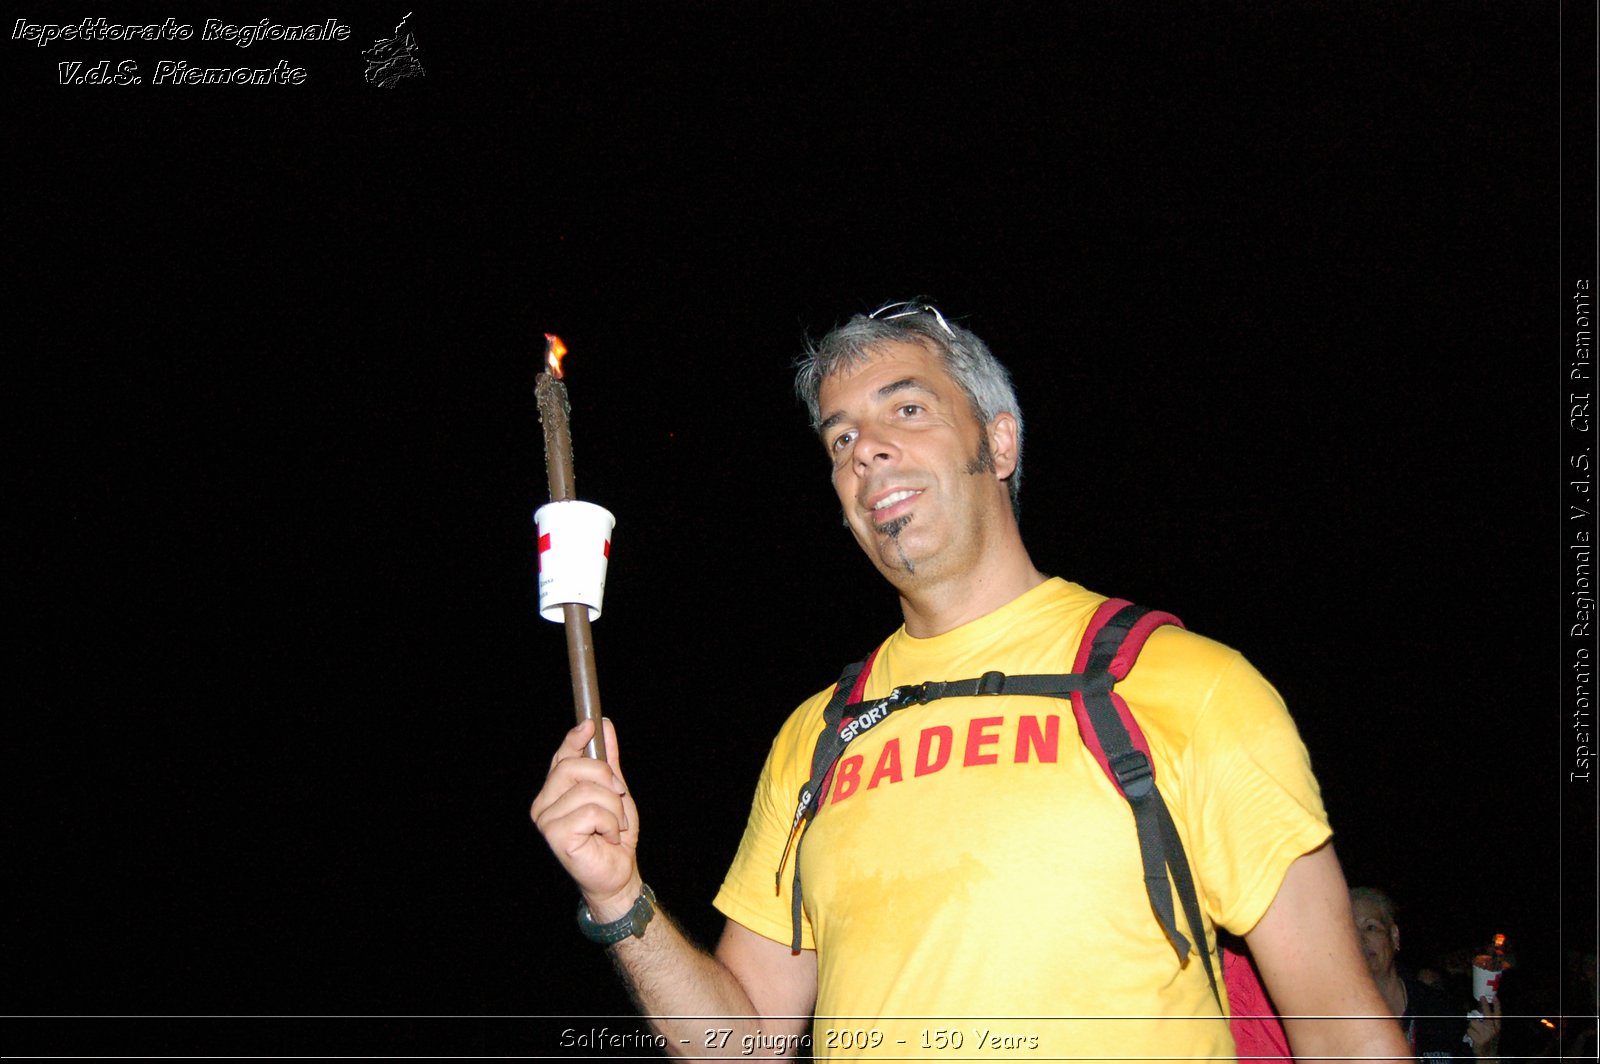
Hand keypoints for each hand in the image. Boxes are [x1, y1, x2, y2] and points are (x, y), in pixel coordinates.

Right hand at [530, 718, 641, 918]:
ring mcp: (546, 820)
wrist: (618, 873)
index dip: (575, 739)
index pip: (562, 756)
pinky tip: (607, 838)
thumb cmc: (613, 834)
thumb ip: (608, 761)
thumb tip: (604, 727)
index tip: (591, 725)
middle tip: (619, 798)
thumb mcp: (615, 791)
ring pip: (588, 791)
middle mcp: (544, 803)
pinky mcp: (555, 835)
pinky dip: (610, 824)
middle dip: (607, 779)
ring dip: (614, 809)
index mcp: (555, 790)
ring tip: (613, 827)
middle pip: (574, 767)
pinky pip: (592, 812)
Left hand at [1466, 995, 1500, 1056]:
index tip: (1495, 997)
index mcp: (1497, 1028)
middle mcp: (1493, 1031)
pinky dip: (1469, 1033)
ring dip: (1471, 1027)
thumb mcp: (1492, 1032)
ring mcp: (1487, 1035)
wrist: (1488, 1056)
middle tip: (1482, 997)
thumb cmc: (1488, 1042)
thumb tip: (1480, 1010)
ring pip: (1473, 1022)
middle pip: (1487, 1015)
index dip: (1497, 1006)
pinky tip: (1473, 1038)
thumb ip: (1488, 1023)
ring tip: (1475, 1033)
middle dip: (1485, 1005)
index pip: (1498, 1016)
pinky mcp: (1480, 1040)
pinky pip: (1469, 1030)